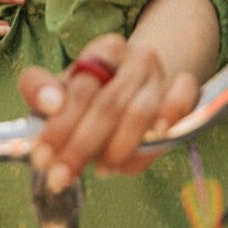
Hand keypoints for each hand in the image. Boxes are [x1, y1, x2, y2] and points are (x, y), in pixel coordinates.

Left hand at [19, 32, 199, 190]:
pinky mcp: (186, 88)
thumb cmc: (94, 92)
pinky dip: (171, 116)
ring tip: (99, 168)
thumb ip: (40, 90)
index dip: (59, 127)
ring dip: (117, 149)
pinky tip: (157, 134)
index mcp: (103, 50)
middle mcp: (135, 56)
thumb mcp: (63, 88)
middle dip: (80, 147)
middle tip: (60, 177)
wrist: (141, 82)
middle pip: (109, 106)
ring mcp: (162, 74)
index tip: (42, 157)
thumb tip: (49, 104)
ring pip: (141, 113)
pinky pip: (183, 100)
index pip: (80, 89)